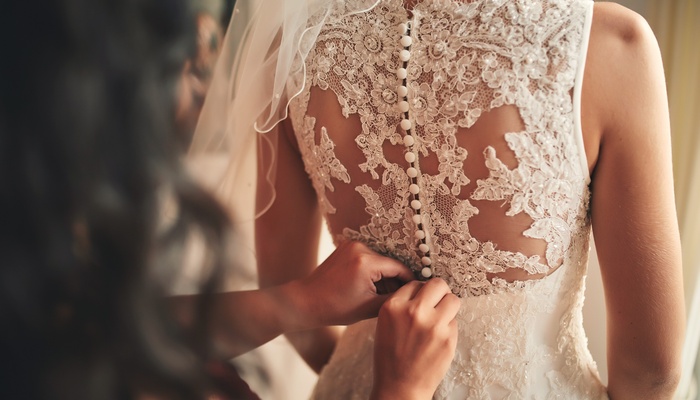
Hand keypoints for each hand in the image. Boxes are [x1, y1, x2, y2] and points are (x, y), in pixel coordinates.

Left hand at [294, 241, 414, 326]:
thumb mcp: (370, 307)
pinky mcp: (345, 247)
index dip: (409, 281)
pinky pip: (367, 258)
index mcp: (366, 262)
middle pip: (388, 264)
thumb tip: (412, 294)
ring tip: (381, 295)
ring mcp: (351, 245)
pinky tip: (369, 287)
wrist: (306, 301)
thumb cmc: (336, 308)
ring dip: (383, 276)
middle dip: (394, 280)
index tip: (416, 293)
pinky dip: (371, 271)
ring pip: (378, 261)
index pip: (399, 268)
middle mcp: (360, 247)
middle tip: (398, 298)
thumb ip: (394, 298)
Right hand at [371, 279, 459, 399]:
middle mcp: (414, 311)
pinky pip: (455, 322)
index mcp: (394, 306)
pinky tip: (438, 339)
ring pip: (453, 299)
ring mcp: (433, 325)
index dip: (420, 292)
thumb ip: (402, 305)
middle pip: (438, 284)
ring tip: (441, 318)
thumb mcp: (385, 324)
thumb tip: (423, 292)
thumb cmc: (391, 357)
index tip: (422, 300)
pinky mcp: (448, 338)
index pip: (415, 283)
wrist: (400, 386)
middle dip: (440, 292)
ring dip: (449, 307)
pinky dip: (449, 327)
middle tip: (438, 302)